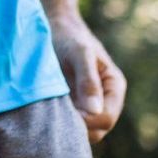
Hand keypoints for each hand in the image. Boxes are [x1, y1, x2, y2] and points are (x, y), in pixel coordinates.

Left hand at [43, 0, 125, 142]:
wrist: (52, 27)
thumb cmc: (69, 36)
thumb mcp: (79, 53)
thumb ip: (88, 80)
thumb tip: (94, 112)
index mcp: (114, 87)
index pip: (106, 119)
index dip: (88, 122)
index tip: (66, 113)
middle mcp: (104, 99)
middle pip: (97, 131)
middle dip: (78, 129)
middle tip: (53, 115)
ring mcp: (88, 104)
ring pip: (82, 131)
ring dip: (67, 127)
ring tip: (47, 112)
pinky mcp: (72, 105)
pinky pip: (69, 124)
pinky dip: (59, 123)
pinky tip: (43, 113)